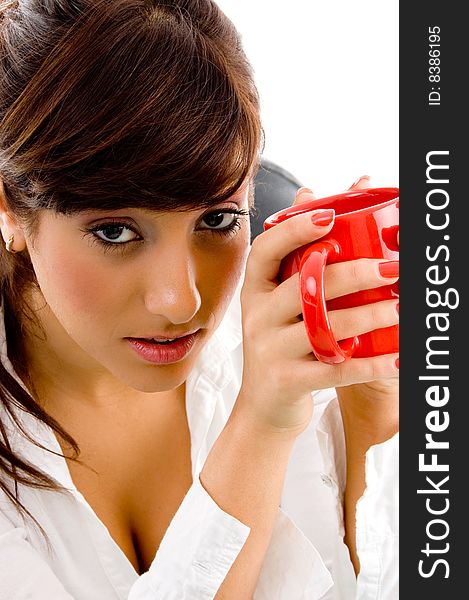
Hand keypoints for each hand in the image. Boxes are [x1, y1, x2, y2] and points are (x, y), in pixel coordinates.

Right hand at [236, 177, 398, 438]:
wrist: (263, 408)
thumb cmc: (279, 345)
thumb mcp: (276, 301)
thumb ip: (293, 252)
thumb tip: (311, 192)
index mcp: (255, 292)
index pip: (265, 252)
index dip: (294, 231)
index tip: (329, 216)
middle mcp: (257, 317)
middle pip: (305, 288)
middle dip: (353, 275)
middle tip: (392, 267)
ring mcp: (270, 351)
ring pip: (326, 328)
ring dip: (372, 315)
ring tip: (401, 306)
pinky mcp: (288, 382)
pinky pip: (338, 370)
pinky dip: (372, 364)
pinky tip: (398, 357)